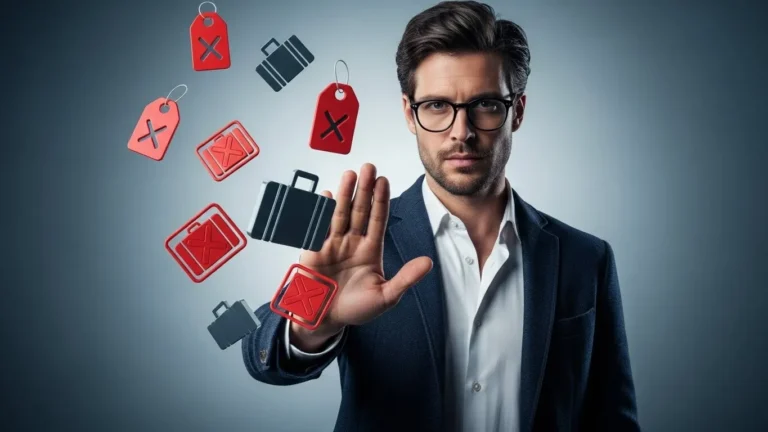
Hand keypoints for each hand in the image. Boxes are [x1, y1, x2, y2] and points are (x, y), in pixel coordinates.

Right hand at [289, 163, 432, 350]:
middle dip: (364, 189)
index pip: (378, 220)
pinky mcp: (313, 251)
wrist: (325, 321)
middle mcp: (352, 243)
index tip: (384, 181)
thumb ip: (406, 278)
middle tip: (369, 167)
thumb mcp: (386, 296)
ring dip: (344, 194)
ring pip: (340, 214)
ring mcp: (332, 245)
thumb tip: (429, 263)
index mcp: (370, 250)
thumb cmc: (356, 309)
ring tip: (350, 175)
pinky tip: (324, 196)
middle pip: (360, 211)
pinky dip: (319, 212)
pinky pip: (317, 228)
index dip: (381, 200)